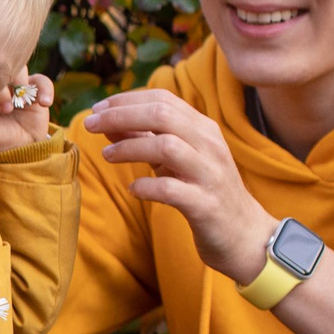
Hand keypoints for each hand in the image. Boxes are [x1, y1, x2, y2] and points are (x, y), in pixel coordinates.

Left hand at [0, 71, 56, 156]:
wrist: (14, 151)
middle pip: (2, 69)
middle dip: (6, 86)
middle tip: (6, 109)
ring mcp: (16, 86)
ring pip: (21, 70)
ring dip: (21, 86)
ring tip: (21, 106)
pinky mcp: (35, 91)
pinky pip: (42, 82)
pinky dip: (45, 90)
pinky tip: (44, 103)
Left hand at [82, 88, 275, 279]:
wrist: (243, 234)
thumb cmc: (202, 191)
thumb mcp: (174, 161)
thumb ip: (145, 139)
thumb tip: (108, 122)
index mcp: (202, 129)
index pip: (163, 100)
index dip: (126, 101)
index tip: (97, 109)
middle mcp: (209, 145)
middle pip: (163, 115)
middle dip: (121, 116)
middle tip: (90, 124)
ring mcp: (209, 174)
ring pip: (167, 147)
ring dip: (130, 147)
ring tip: (107, 155)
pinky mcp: (205, 205)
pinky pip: (171, 189)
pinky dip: (146, 187)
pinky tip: (134, 189)